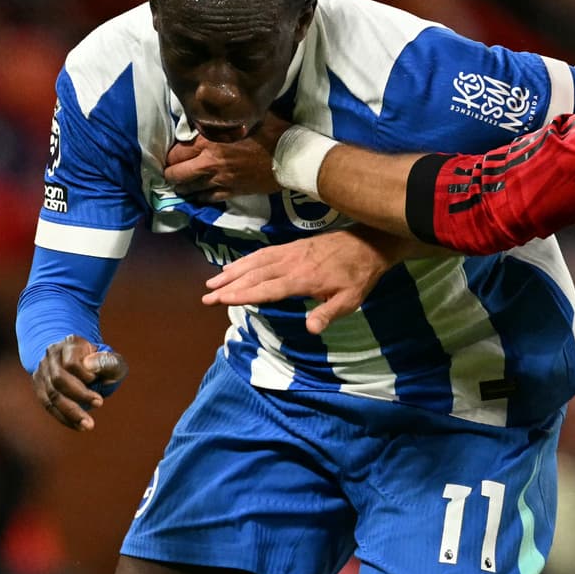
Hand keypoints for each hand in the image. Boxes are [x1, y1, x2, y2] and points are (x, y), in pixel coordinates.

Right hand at [32, 335, 127, 430]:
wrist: (80, 361)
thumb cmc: (100, 364)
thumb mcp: (112, 360)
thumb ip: (108, 362)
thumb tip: (90, 367)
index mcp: (70, 344)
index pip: (72, 362)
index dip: (86, 375)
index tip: (97, 380)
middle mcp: (52, 355)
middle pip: (58, 379)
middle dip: (79, 395)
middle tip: (100, 404)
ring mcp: (42, 370)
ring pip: (51, 395)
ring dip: (70, 412)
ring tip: (88, 425)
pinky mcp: (39, 385)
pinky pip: (48, 405)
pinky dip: (63, 417)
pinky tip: (78, 426)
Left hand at [163, 114, 287, 203]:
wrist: (292, 158)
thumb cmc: (273, 132)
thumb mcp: (247, 114)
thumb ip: (227, 113)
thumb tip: (217, 102)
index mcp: (209, 140)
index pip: (177, 151)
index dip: (171, 154)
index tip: (172, 154)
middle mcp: (210, 162)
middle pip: (176, 172)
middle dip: (170, 172)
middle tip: (171, 170)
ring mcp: (220, 180)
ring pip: (189, 188)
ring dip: (181, 187)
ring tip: (180, 185)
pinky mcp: (232, 192)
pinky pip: (208, 199)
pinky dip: (199, 198)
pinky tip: (197, 195)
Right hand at [202, 227, 405, 332]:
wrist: (368, 244)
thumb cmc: (359, 277)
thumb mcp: (349, 300)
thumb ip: (328, 314)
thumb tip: (311, 330)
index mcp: (302, 279)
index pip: (266, 289)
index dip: (243, 295)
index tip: (222, 300)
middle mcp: (290, 264)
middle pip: (254, 276)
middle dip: (228, 286)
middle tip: (206, 297)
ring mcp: (289, 253)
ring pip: (254, 262)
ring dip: (232, 272)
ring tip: (212, 282)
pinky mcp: (291, 247)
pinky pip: (263, 253)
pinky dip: (246, 260)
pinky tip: (235, 267)